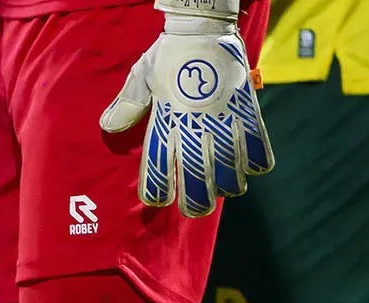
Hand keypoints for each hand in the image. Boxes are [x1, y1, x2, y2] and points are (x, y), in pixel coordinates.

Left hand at [99, 3, 271, 217]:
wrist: (202, 25)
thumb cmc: (167, 53)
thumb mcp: (141, 77)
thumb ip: (128, 105)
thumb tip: (108, 127)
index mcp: (165, 118)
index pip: (158, 164)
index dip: (157, 189)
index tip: (158, 200)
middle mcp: (194, 121)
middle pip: (197, 173)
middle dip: (197, 199)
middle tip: (196, 210)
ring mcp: (222, 115)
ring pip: (230, 164)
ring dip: (230, 184)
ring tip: (226, 191)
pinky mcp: (246, 107)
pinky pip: (259, 140)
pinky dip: (259, 158)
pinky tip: (254, 169)